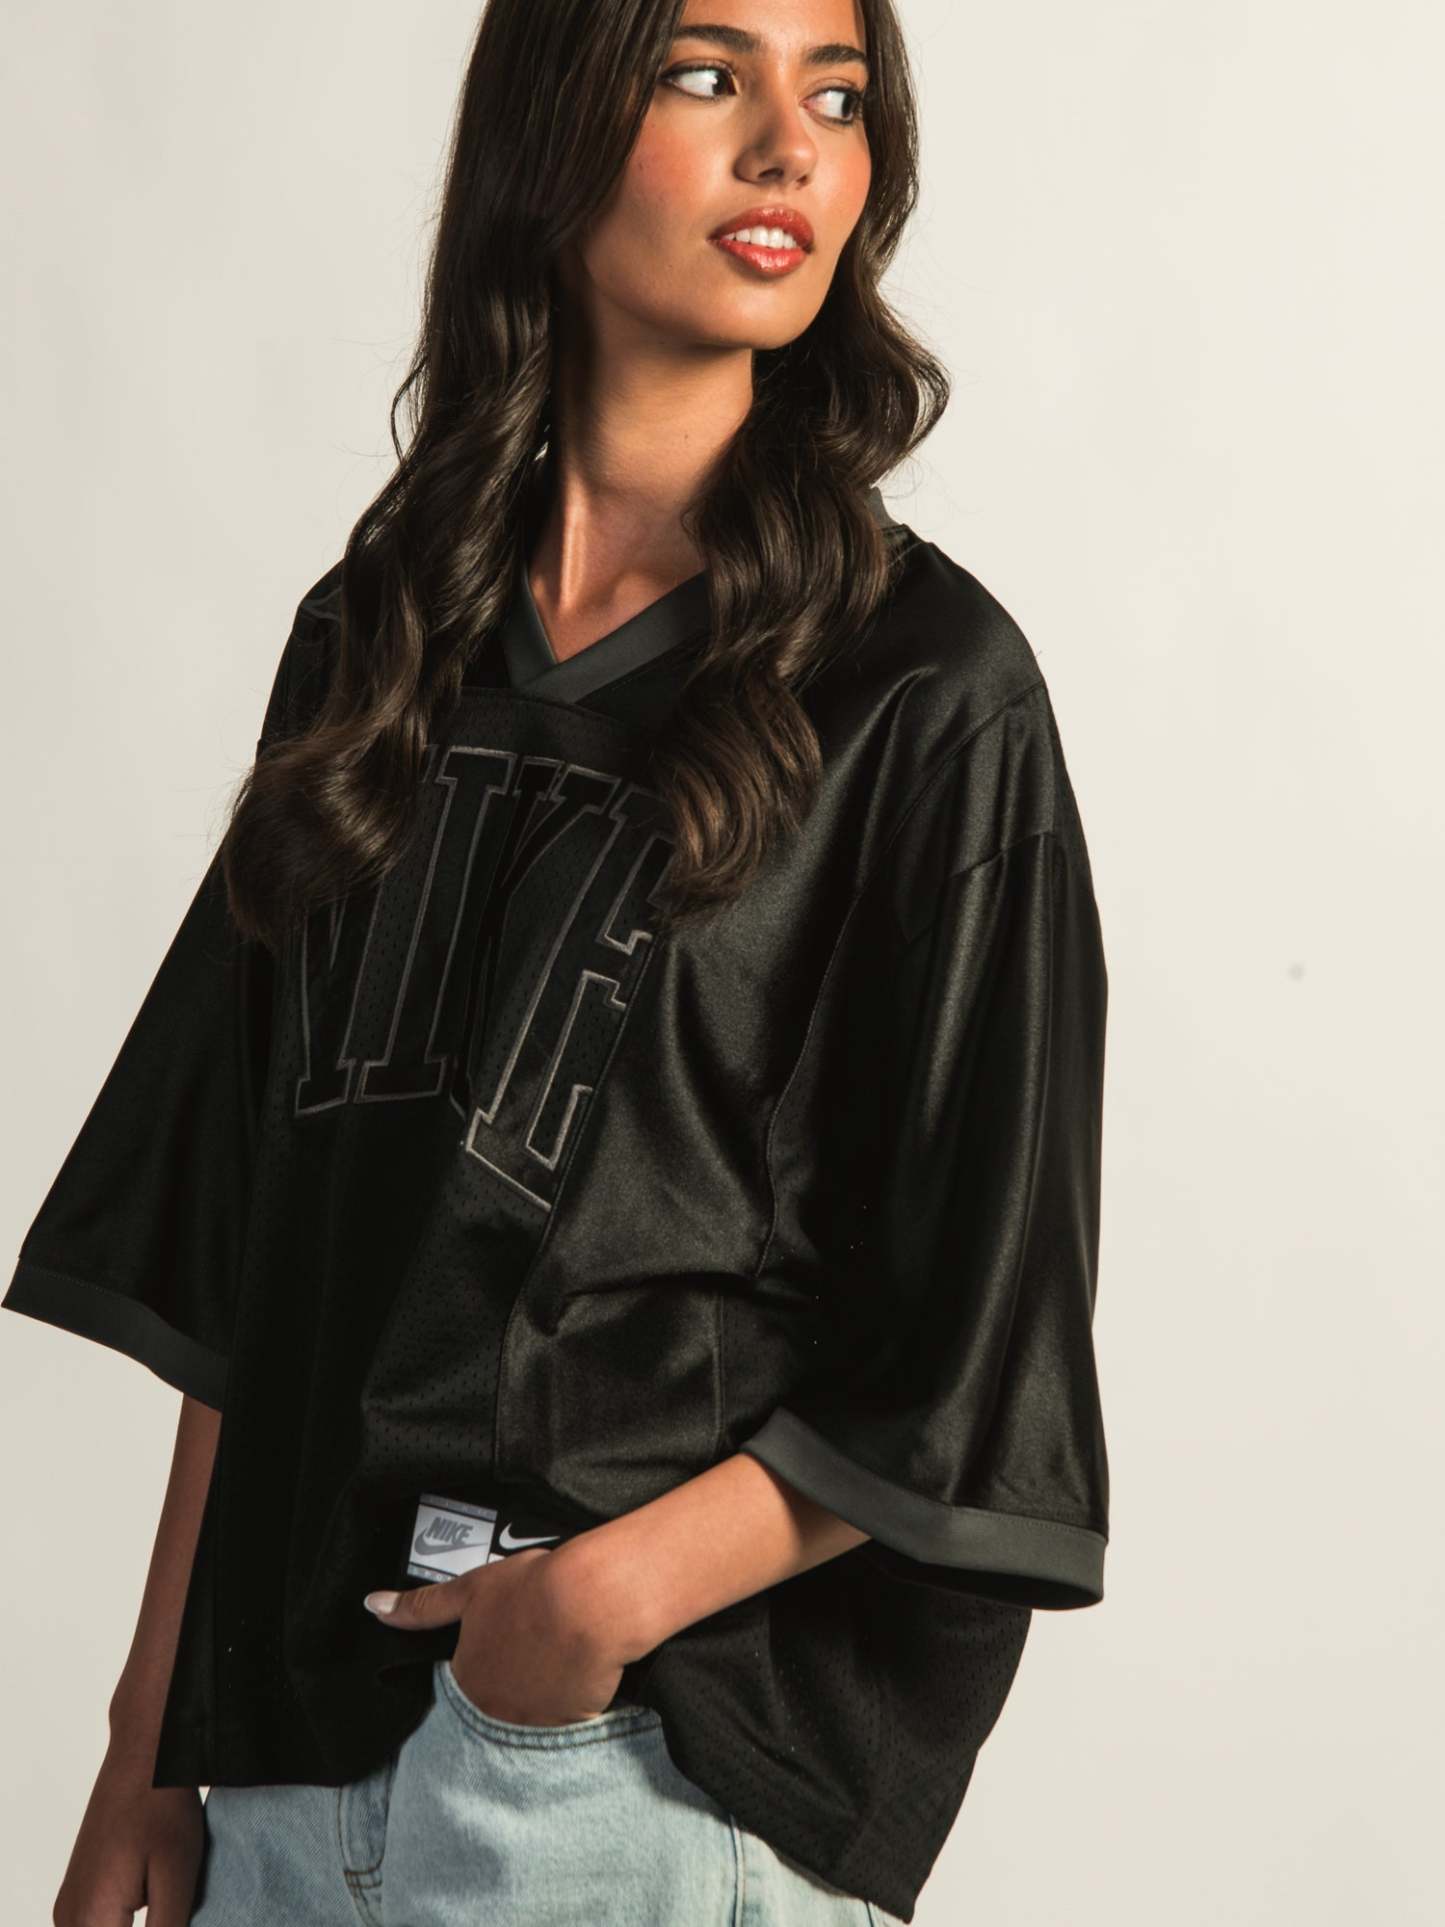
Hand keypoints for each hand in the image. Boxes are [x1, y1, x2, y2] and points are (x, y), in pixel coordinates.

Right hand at [52, 1744, 203, 1926]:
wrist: (143, 1759)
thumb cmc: (162, 1810)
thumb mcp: (178, 1877)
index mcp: (93, 1918)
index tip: (165, 1915)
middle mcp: (69, 1918)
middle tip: (165, 1906)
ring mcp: (68, 1906)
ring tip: (159, 1901)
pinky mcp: (74, 1894)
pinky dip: (117, 1925)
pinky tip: (148, 1902)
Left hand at [363, 1545, 628, 1726]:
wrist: (589, 1601)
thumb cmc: (530, 1589)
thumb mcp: (470, 1590)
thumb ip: (422, 1606)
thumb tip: (372, 1606)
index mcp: (469, 1680)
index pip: (467, 1686)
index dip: (487, 1664)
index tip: (505, 1649)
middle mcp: (496, 1713)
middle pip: (498, 1707)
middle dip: (513, 1686)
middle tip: (534, 1654)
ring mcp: (536, 1724)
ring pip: (533, 1718)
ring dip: (542, 1696)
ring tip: (560, 1658)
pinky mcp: (573, 1725)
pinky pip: (568, 1721)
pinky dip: (574, 1701)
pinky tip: (583, 1673)